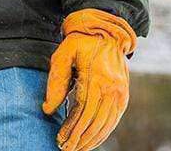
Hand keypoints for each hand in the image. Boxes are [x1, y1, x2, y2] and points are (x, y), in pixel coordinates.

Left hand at [42, 7, 136, 150]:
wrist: (105, 31)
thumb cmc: (79, 43)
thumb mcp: (62, 55)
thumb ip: (55, 82)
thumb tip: (47, 109)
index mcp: (96, 78)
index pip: (82, 112)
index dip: (71, 129)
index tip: (59, 139)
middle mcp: (111, 88)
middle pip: (94, 122)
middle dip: (79, 139)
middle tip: (65, 149)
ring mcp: (120, 93)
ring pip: (106, 125)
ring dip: (91, 140)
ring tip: (77, 149)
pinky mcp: (123, 96)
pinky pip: (114, 120)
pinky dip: (103, 133)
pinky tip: (93, 140)